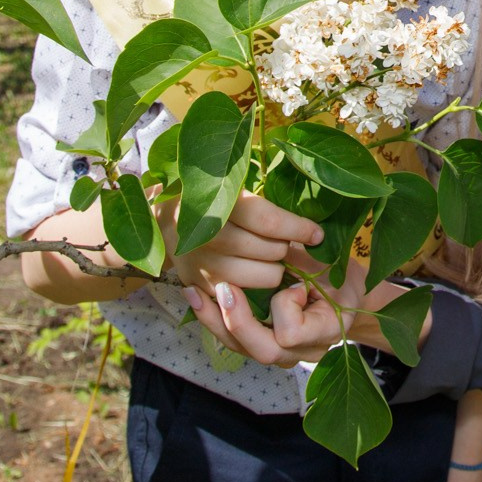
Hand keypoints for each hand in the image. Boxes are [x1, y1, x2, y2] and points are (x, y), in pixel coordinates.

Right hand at [164, 188, 322, 296]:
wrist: (164, 221)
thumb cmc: (210, 198)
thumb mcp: (232, 186)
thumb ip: (264, 200)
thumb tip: (311, 214)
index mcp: (218, 203)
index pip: (268, 221)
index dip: (298, 228)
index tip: (317, 233)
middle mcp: (208, 236)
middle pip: (271, 251)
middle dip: (287, 247)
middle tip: (288, 242)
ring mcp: (203, 265)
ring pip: (265, 277)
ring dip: (276, 268)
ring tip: (270, 257)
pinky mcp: (202, 286)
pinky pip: (247, 295)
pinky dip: (258, 285)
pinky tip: (256, 270)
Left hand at [182, 254, 366, 367]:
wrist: (345, 292)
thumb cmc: (339, 272)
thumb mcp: (329, 262)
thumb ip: (303, 260)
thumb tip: (275, 250)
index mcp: (326, 331)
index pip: (292, 334)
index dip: (284, 306)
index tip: (290, 281)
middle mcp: (303, 351)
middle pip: (264, 351)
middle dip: (238, 322)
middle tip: (223, 290)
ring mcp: (282, 353)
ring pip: (242, 349)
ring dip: (215, 322)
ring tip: (192, 293)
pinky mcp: (262, 343)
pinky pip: (234, 340)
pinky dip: (214, 319)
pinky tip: (196, 296)